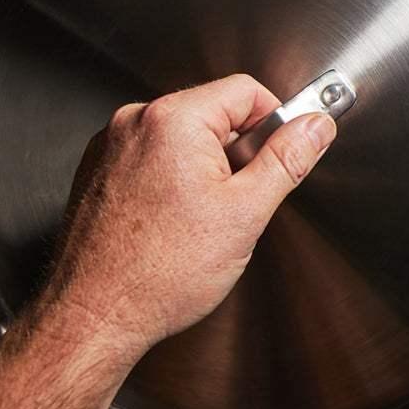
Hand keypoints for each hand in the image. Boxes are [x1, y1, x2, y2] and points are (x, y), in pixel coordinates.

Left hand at [40, 74, 335, 366]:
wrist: (93, 318)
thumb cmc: (158, 275)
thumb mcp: (245, 213)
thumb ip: (287, 160)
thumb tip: (315, 127)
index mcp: (174, 118)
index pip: (245, 90)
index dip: (275, 121)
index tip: (282, 151)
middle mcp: (136, 121)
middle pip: (212, 111)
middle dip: (237, 151)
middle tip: (239, 200)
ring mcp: (112, 144)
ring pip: (182, 136)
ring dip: (204, 166)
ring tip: (201, 219)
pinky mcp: (98, 170)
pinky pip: (151, 155)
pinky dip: (170, 178)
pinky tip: (172, 222)